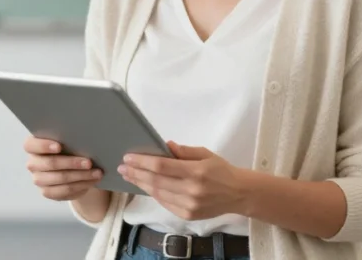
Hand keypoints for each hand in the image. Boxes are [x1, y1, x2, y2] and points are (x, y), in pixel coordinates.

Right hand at [24, 136, 102, 200]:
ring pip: (60, 178)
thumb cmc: (69, 146)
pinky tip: (92, 180)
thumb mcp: (67, 139)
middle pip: (50, 163)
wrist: (71, 165)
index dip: (44, 145)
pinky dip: (81, 185)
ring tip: (97, 173)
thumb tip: (84, 136)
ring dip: (81, 176)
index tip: (60, 146)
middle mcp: (33, 163)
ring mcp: (39, 179)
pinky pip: (65, 190)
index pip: (31, 145)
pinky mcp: (47, 192)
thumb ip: (69, 136)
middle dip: (72, 163)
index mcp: (32, 146)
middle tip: (89, 162)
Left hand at [119, 141, 248, 220]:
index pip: (162, 166)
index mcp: (196, 171)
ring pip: (158, 193)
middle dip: (136, 173)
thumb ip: (184, 151)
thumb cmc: (221, 170)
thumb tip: (164, 145)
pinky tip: (145, 186)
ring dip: (141, 184)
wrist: (239, 194)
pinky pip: (165, 203)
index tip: (128, 157)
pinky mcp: (187, 215)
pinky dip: (153, 194)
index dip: (142, 161)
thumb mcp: (205, 154)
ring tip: (129, 176)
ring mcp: (189, 205)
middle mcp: (192, 190)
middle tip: (122, 167)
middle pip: (156, 181)